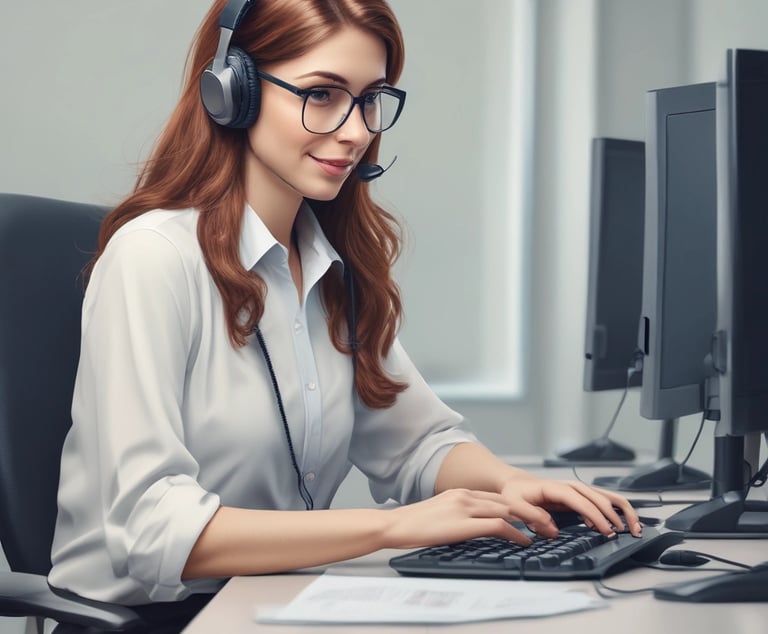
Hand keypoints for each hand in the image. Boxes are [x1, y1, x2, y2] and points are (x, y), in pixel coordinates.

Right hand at [383, 488, 534, 548]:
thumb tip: (470, 528)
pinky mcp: (464, 522)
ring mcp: (466, 507)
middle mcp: (466, 496)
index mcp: (460, 493)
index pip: (497, 497)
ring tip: (546, 530)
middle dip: (531, 512)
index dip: (518, 506)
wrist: (395, 525)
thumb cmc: (412, 525)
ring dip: (531, 521)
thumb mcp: (439, 515)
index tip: (532, 515)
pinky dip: (515, 533)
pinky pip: (498, 526)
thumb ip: (457, 516)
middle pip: (507, 501)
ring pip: (508, 510)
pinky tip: (524, 541)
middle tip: (549, 522)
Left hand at [499, 477, 642, 538]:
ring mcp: (578, 490)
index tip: (606, 530)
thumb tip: (553, 530)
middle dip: (615, 515)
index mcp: (556, 488)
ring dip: (623, 511)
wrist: (515, 483)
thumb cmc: (515, 494)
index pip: (581, 501)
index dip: (596, 516)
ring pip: (607, 496)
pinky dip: (617, 510)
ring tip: (635, 527)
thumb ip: (531, 516)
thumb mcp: (515, 505)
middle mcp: (571, 486)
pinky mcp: (580, 496)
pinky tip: (621, 525)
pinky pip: (603, 501)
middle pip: (600, 497)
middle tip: (626, 533)